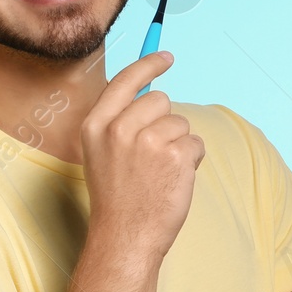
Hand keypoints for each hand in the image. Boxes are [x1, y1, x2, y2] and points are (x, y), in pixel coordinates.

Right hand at [79, 52, 204, 260]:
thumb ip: (119, 123)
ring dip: (179, 144)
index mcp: (95, 126)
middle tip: (152, 153)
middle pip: (159, 100)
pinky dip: (191, 160)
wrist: (125, 235)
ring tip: (160, 171)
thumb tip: (152, 96)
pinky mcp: (175, 155)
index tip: (166, 56)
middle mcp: (118, 128)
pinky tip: (173, 179)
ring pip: (181, 122)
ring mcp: (147, 141)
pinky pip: (195, 143)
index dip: (148, 65)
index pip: (124, 80)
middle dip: (165, 120)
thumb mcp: (101, 153)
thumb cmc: (116, 197)